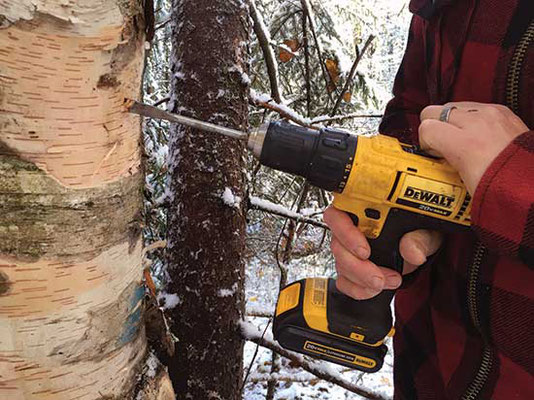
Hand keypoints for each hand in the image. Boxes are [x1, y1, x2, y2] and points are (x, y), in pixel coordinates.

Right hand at [323, 206, 441, 299]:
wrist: (419, 252)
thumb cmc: (417, 233)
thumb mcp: (425, 232)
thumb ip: (419, 239)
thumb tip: (412, 251)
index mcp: (363, 210)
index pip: (338, 215)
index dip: (346, 233)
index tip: (365, 251)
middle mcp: (351, 228)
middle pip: (337, 246)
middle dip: (357, 267)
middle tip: (378, 277)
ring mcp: (348, 249)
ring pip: (341, 265)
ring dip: (362, 280)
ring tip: (388, 281)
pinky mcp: (349, 268)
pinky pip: (344, 282)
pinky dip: (359, 289)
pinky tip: (374, 289)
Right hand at [419, 102, 528, 193]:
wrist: (531, 185)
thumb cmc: (503, 187)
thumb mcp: (462, 181)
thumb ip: (442, 161)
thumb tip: (431, 155)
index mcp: (465, 144)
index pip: (426, 128)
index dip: (424, 142)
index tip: (431, 152)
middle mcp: (477, 123)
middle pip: (435, 111)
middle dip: (434, 127)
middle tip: (440, 145)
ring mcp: (492, 114)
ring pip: (454, 106)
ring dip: (451, 122)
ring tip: (459, 140)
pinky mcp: (503, 111)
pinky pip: (474, 107)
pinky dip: (470, 119)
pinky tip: (474, 135)